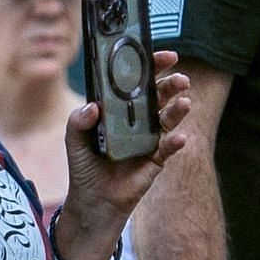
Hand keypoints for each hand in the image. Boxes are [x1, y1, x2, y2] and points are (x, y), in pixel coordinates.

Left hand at [57, 52, 193, 259]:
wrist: (93, 203)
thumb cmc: (84, 168)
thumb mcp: (74, 141)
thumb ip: (78, 121)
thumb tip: (93, 107)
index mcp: (119, 109)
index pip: (137, 82)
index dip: (151, 67)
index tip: (164, 56)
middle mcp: (137, 120)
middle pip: (157, 96)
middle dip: (170, 84)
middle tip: (179, 78)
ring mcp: (149, 139)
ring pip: (168, 118)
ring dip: (178, 109)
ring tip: (184, 102)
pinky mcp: (155, 160)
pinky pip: (168, 148)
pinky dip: (175, 142)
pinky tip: (179, 137)